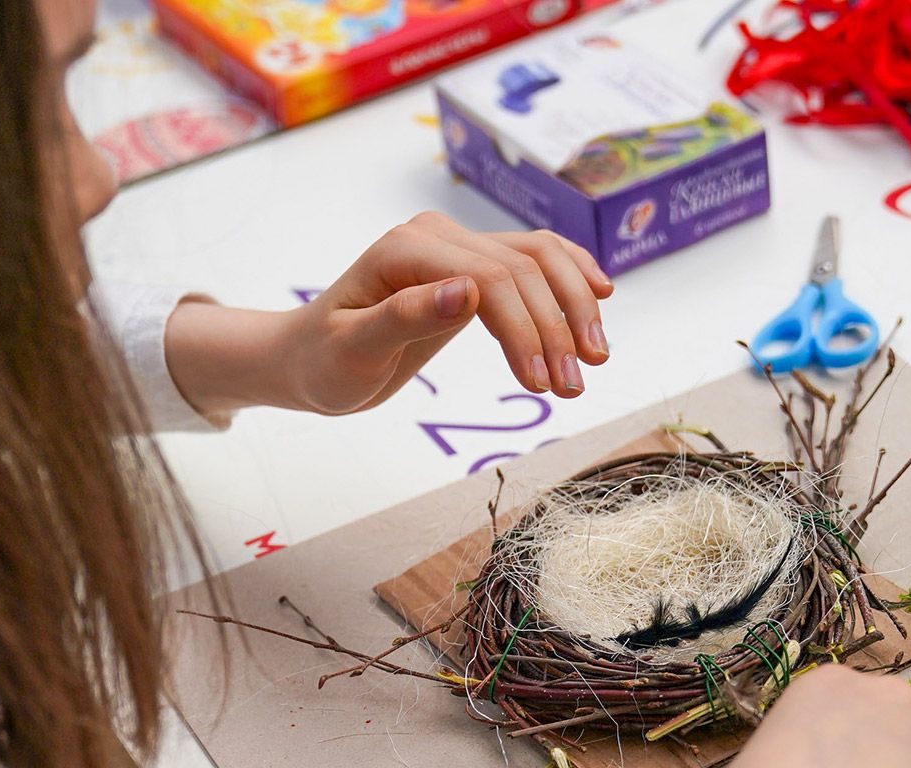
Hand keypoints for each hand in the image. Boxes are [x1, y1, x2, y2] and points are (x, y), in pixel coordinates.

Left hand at [162, 212, 613, 418]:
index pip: (491, 279)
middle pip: (524, 267)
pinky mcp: (473, 264)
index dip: (527, 330)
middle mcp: (437, 235)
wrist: (309, 360)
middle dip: (558, 328)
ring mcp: (458, 246)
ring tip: (594, 361)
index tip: (544, 385)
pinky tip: (601, 296)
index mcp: (407, 249)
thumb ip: (406, 317)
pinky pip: (534, 261)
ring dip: (574, 307)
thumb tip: (467, 292)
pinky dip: (570, 279)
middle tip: (575, 389)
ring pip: (539, 258)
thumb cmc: (324, 362)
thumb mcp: (354, 350)